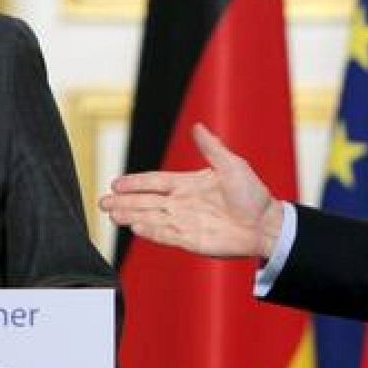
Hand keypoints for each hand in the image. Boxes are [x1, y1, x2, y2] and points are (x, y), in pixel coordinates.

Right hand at [99, 124, 284, 258]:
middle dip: (124, 202)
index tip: (116, 184)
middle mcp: (183, 204)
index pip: (155, 182)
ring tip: (112, 215)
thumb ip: (211, 148)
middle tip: (102, 202)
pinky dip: (150, 231)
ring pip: (150, 218)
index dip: (135, 183)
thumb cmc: (253, 194)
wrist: (266, 223)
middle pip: (146, 202)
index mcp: (189, 185)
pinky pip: (165, 235)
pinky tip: (135, 227)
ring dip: (131, 216)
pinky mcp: (191, 240)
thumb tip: (198, 126)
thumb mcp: (231, 165)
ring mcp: (185, 223)